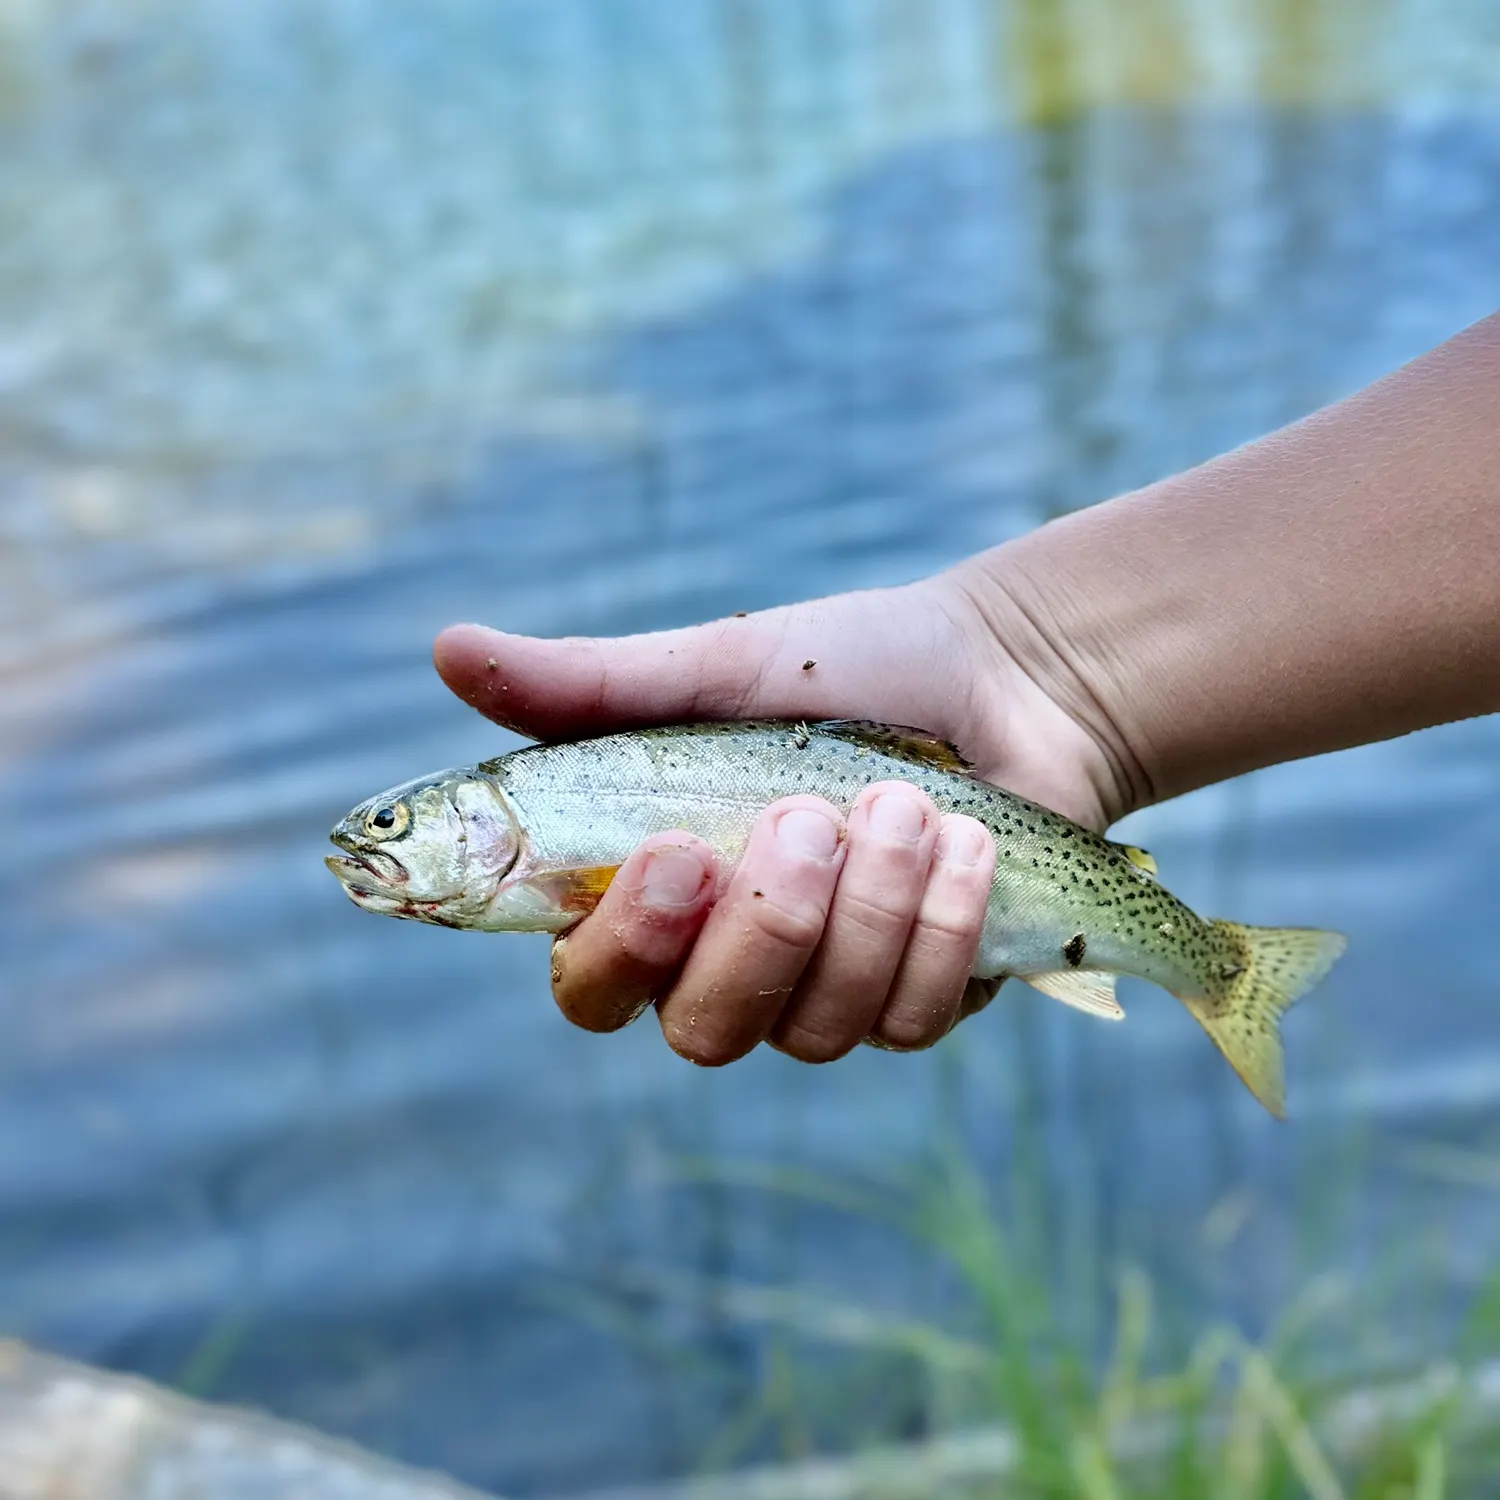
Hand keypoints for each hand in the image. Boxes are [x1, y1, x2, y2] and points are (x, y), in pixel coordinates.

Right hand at [433, 568, 1127, 1063]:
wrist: (1004, 679)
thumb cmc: (843, 673)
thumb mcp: (713, 671)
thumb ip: (588, 685)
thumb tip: (446, 648)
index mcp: (659, 897)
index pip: (590, 986)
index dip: (618, 949)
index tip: (677, 853)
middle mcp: (731, 964)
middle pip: (702, 1032)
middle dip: (765, 927)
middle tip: (807, 815)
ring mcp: (828, 995)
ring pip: (817, 1028)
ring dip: (870, 909)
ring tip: (905, 804)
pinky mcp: (920, 1004)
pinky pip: (912, 1019)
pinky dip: (940, 926)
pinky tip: (965, 843)